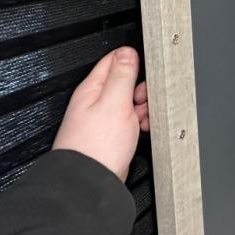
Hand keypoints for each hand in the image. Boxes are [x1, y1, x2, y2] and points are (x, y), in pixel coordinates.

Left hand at [52, 47, 148, 181]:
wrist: (90, 182)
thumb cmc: (96, 146)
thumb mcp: (115, 102)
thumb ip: (122, 75)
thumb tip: (127, 52)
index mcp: (92, 88)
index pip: (114, 60)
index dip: (133, 63)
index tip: (144, 75)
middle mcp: (96, 102)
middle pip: (125, 82)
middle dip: (140, 90)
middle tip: (142, 101)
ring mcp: (104, 118)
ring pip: (130, 103)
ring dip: (142, 108)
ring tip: (142, 119)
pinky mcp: (111, 134)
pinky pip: (130, 120)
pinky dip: (140, 122)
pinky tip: (142, 129)